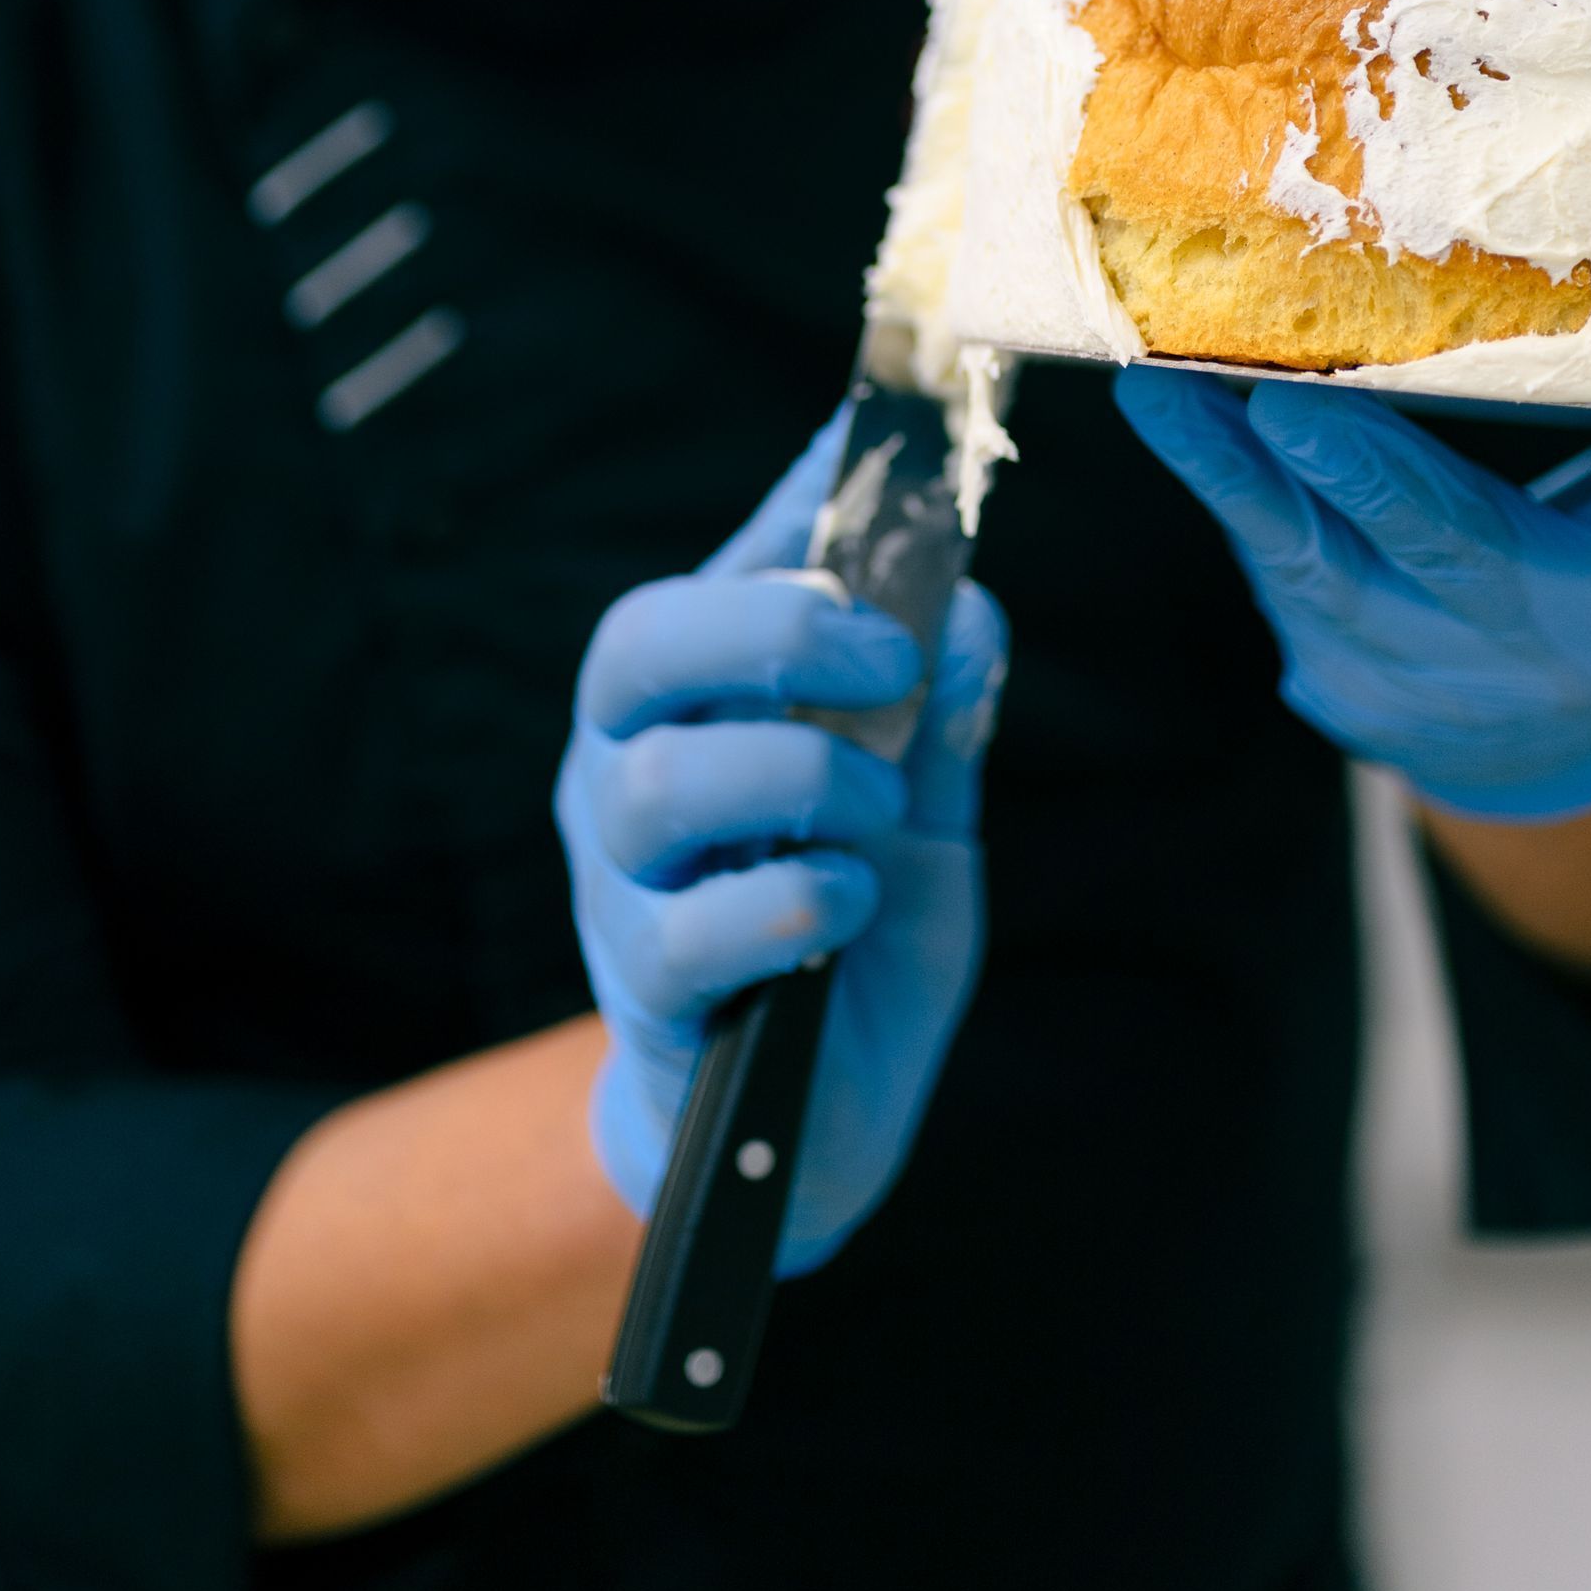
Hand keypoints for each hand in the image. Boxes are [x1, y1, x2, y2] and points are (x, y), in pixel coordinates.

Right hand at [555, 416, 1007, 1275]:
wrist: (806, 1134)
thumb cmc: (853, 937)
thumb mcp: (924, 815)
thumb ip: (940, 715)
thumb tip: (971, 602)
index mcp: (693, 704)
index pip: (718, 569)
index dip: (793, 509)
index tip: (880, 455)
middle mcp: (626, 771)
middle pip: (638, 649)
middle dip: (769, 629)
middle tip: (883, 654)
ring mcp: (620, 883)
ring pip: (656, 785)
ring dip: (795, 777)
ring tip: (877, 811)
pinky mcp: (645, 995)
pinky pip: (690, 929)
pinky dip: (789, 901)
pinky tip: (846, 907)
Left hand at [1116, 367, 1590, 821]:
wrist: (1587, 752)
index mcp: (1540, 619)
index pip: (1443, 536)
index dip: (1364, 474)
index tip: (1289, 410)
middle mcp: (1445, 663)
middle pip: (1327, 551)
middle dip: (1242, 469)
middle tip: (1163, 386)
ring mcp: (1371, 683)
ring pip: (1280, 564)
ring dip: (1209, 474)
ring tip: (1148, 388)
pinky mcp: (1323, 687)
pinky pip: (1272, 582)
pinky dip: (1230, 506)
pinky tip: (1182, 426)